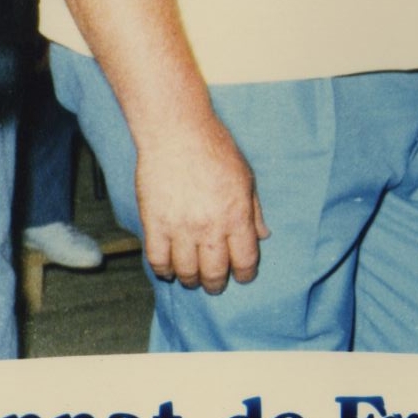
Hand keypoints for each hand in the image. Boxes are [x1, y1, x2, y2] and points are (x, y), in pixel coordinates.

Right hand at [133, 111, 270, 293]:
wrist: (177, 132)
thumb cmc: (215, 149)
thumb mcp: (246, 177)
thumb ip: (254, 211)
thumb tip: (262, 236)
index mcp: (236, 216)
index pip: (245, 260)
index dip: (245, 274)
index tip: (242, 276)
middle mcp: (210, 227)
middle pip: (214, 271)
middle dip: (216, 284)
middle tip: (215, 285)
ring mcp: (180, 227)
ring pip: (185, 271)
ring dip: (190, 279)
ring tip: (192, 279)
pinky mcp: (154, 223)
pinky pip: (157, 259)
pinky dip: (163, 270)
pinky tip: (168, 270)